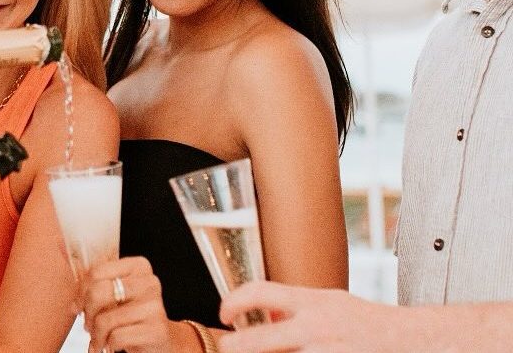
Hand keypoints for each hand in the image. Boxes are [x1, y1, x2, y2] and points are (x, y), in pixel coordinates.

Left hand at [81, 256, 185, 352]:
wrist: (162, 340)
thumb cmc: (133, 316)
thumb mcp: (118, 295)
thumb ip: (98, 287)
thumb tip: (73, 303)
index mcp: (139, 266)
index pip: (97, 272)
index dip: (81, 292)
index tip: (78, 306)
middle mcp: (149, 282)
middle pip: (98, 293)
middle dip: (86, 313)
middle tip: (87, 325)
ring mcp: (154, 307)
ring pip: (105, 320)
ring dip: (96, 335)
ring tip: (98, 339)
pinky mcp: (156, 330)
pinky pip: (116, 337)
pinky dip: (108, 345)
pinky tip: (110, 347)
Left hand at [219, 281, 405, 352]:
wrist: (414, 342)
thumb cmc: (370, 325)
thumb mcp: (332, 303)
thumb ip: (298, 309)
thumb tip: (266, 319)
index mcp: (313, 303)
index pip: (261, 292)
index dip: (234, 300)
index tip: (224, 313)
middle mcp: (317, 328)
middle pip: (258, 341)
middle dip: (234, 347)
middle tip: (225, 348)